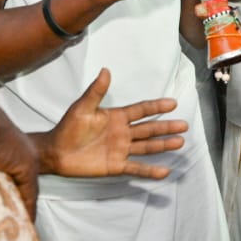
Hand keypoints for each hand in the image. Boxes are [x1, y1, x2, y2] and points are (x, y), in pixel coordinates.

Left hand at [31, 68, 187, 180]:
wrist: (55, 152)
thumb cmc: (67, 128)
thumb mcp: (82, 107)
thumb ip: (96, 91)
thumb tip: (105, 70)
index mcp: (117, 117)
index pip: (141, 110)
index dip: (156, 106)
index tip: (173, 103)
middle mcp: (123, 133)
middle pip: (149, 129)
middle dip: (166, 127)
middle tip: (184, 126)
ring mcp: (121, 149)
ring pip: (147, 147)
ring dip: (163, 145)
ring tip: (180, 143)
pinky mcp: (116, 165)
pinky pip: (136, 167)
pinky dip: (150, 170)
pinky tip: (164, 171)